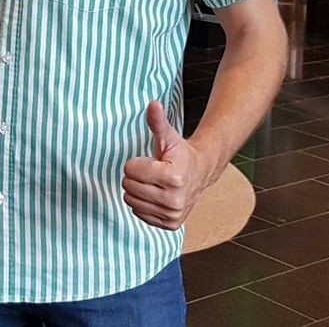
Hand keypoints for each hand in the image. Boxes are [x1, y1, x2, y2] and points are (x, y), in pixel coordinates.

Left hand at [121, 101, 212, 229]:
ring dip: (137, 190)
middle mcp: (174, 199)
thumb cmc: (180, 154)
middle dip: (135, 176)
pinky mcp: (170, 224)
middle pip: (128, 186)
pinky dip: (143, 203)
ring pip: (131, 200)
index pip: (130, 169)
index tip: (150, 161)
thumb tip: (153, 103)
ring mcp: (173, 214)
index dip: (136, 162)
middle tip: (150, 172)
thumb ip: (157, 121)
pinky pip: (138, 213)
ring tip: (153, 183)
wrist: (200, 174)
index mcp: (173, 177)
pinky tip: (155, 195)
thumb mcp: (168, 136)